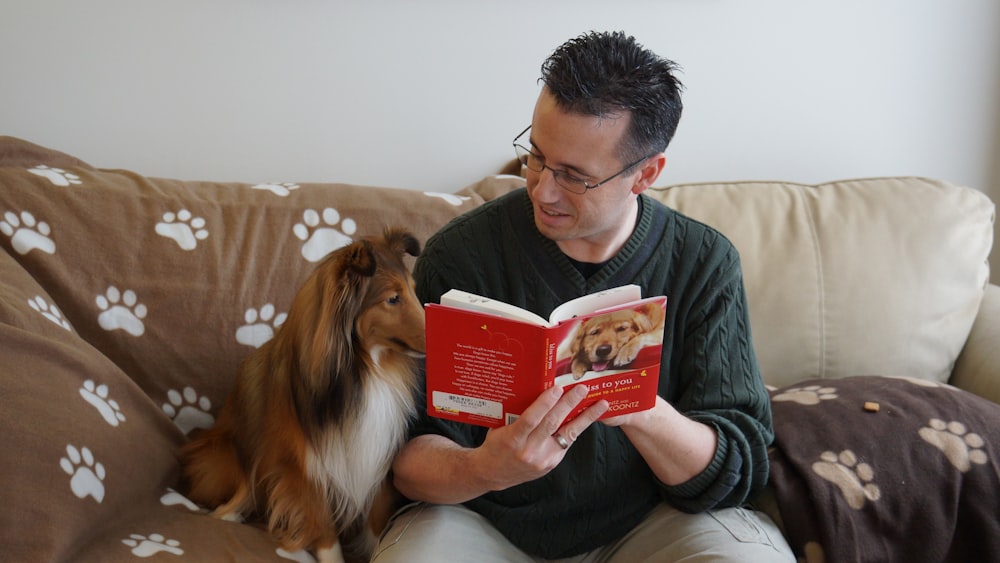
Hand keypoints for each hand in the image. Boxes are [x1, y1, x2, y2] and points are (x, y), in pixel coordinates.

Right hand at [472, 384, 608, 490]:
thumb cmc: (496, 444)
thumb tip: (534, 390)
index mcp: (512, 439)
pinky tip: (589, 416)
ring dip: (585, 417)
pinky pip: (566, 441)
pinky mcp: (552, 463)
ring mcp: (542, 459)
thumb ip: (515, 413)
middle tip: (582, 389)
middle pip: (552, 424)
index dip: (544, 404)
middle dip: (569, 404)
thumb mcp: (500, 427)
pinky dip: (577, 427)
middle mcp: (528, 451)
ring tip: (600, 404)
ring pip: (567, 434)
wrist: (493, 473)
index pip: (531, 419)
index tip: (556, 388)